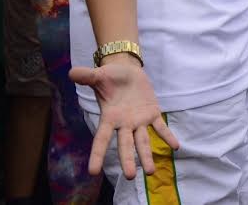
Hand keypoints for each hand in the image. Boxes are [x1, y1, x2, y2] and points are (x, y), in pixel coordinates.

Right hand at [69, 59, 178, 178]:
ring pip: (142, 141)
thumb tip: (71, 73)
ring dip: (146, 155)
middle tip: (129, 177)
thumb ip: (86, 77)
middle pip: (125, 145)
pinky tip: (176, 146)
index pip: (101, 139)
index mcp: (109, 118)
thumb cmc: (109, 77)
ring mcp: (138, 121)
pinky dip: (168, 136)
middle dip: (127, 160)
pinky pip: (160, 127)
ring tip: (150, 172)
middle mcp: (124, 124)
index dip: (97, 155)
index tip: (93, 172)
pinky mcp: (152, 113)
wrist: (126, 71)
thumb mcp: (98, 76)